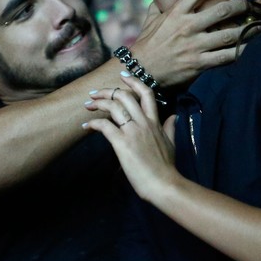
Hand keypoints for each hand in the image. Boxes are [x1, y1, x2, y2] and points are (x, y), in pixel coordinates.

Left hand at [84, 72, 178, 201]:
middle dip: (107, 91)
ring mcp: (133, 132)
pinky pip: (104, 126)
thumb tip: (173, 116)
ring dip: (98, 103)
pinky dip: (93, 123)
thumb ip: (170, 127)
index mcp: (155, 122)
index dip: (133, 81)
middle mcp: (143, 122)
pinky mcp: (122, 143)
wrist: (163, 184)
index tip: (122, 75)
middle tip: (95, 93)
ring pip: (114, 106)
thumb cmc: (166, 167)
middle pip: (125, 96)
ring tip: (88, 105)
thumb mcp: (171, 143)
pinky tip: (86, 126)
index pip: (146, 93)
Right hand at [130, 0, 249, 87]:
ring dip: (248, 29)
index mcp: (176, 13)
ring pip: (229, 34)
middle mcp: (187, 27)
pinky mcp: (199, 63)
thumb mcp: (150, 21)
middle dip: (241, 6)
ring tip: (259, 26)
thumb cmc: (147, 45)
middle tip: (249, 6)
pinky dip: (241, 51)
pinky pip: (226, 56)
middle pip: (222, 10)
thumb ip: (159, 6)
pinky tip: (249, 47)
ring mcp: (195, 46)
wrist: (141, 71)